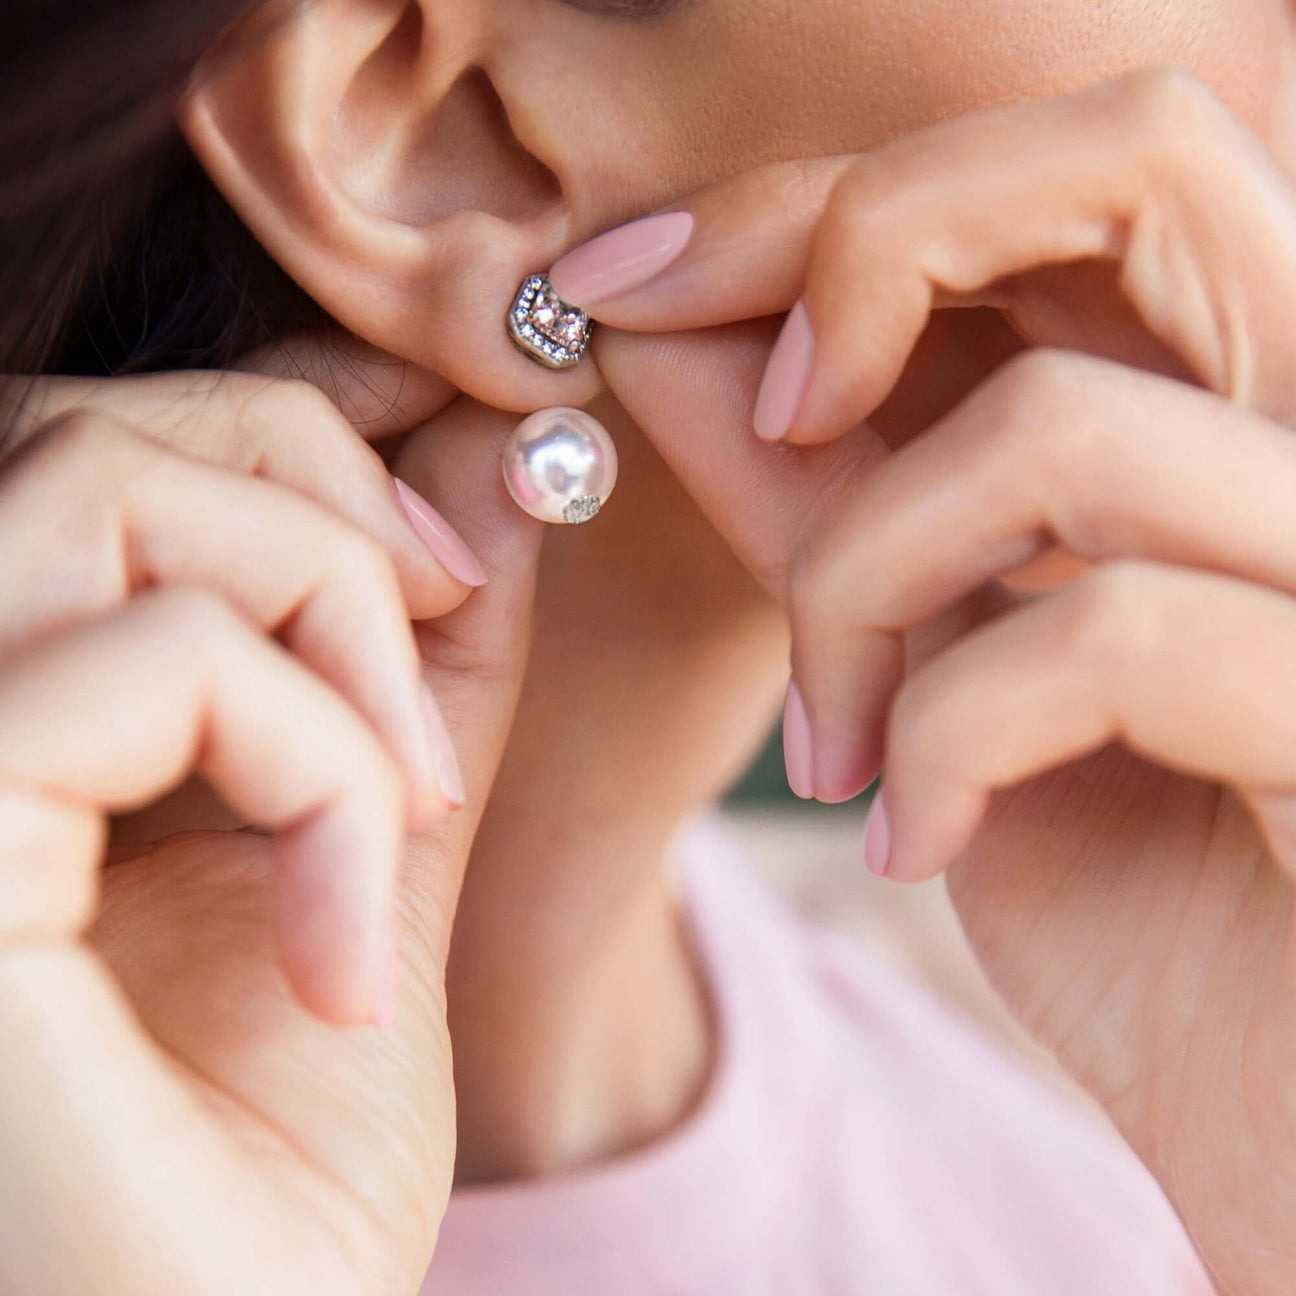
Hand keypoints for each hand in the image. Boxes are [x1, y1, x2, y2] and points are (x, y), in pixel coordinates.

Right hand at [0, 363, 541, 1293]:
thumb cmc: (270, 1188)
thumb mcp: (371, 865)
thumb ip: (417, 670)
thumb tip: (495, 470)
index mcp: (4, 728)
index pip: (109, 459)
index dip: (299, 428)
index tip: (463, 485)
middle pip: (96, 435)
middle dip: (322, 501)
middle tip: (447, 623)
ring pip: (104, 484)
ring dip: (327, 615)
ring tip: (409, 808)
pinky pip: (155, 656)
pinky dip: (315, 767)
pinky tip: (343, 956)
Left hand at [588, 68, 1295, 1293]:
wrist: (1272, 1110)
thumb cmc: (1139, 894)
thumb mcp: (940, 667)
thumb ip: (825, 494)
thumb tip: (665, 339)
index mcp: (1241, 400)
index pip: (1054, 169)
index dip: (812, 201)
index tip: (622, 286)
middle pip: (1133, 156)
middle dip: (863, 247)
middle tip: (762, 413)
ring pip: (1061, 428)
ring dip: (864, 580)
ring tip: (832, 739)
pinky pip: (1102, 637)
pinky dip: (944, 736)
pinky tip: (915, 836)